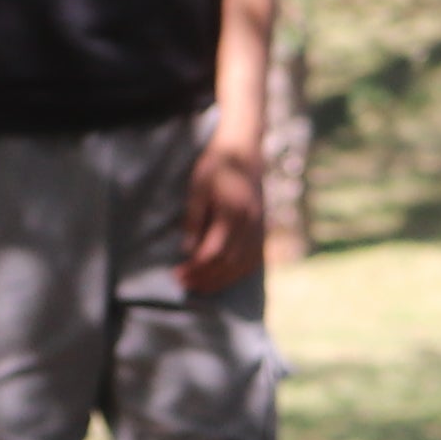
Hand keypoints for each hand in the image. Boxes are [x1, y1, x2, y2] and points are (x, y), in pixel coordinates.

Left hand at [178, 123, 270, 295]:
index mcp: (232, 213)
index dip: (195, 268)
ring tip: (199, 286)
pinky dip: (238, 273)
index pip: (213, 252)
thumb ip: (194, 219)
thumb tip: (188, 250)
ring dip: (221, 280)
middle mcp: (249, 224)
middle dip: (205, 278)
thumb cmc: (216, 167)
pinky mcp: (262, 230)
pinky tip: (223, 278)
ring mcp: (259, 228)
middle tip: (184, 284)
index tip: (177, 274)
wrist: (244, 153)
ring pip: (242, 265)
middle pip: (228, 263)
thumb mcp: (197, 188)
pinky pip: (253, 260)